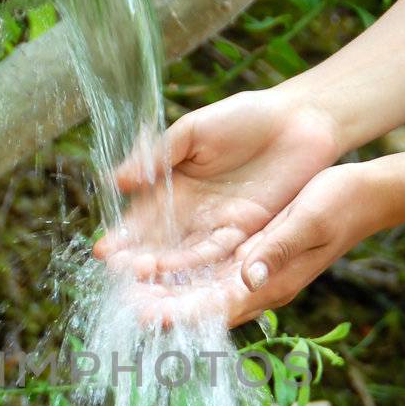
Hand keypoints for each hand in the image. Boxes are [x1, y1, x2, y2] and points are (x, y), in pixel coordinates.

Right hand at [92, 86, 339, 278]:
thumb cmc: (245, 117)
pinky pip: (220, 258)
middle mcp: (191, 214)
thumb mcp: (194, 131)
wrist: (300, 121)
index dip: (124, 236)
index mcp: (172, 187)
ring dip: (166, 275)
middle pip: (160, 245)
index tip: (104, 251)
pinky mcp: (247, 235)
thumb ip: (158, 155)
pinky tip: (181, 286)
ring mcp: (218, 227)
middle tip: (118, 282)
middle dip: (139, 264)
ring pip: (186, 258)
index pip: (142, 218)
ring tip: (145, 288)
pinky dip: (200, 272)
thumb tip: (116, 181)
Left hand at [121, 162, 384, 328]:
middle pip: (203, 306)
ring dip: (167, 291)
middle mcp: (259, 283)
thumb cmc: (341, 204)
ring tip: (129, 289)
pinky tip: (157, 266)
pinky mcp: (252, 254)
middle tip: (123, 305)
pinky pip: (211, 270)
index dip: (182, 315)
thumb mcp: (309, 222)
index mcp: (273, 282)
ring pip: (202, 289)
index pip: (219, 308)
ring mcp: (255, 271)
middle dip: (164, 308)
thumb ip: (278, 249)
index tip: (148, 316)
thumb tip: (250, 276)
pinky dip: (183, 270)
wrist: (365, 193)